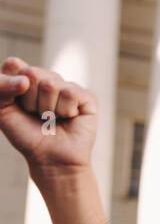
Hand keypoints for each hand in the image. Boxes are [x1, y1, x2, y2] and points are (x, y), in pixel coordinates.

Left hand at [0, 57, 96, 177]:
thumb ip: (0, 86)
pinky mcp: (87, 98)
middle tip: (37, 115)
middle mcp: (48, 79)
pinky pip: (71, 93)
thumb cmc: (26, 135)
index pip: (15, 64)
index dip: (12, 85)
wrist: (50, 159)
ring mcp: (68, 87)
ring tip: (53, 119)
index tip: (16, 105)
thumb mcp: (2, 109)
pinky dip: (66, 111)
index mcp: (27, 78)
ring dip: (48, 108)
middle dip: (30, 100)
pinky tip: (69, 118)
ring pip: (51, 84)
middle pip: (32, 72)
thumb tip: (25, 80)